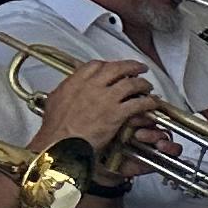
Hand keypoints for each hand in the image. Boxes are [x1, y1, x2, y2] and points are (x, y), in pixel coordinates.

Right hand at [27, 55, 151, 154]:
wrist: (59, 142)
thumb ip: (65, 90)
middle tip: (140, 69)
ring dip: (143, 84)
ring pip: (131, 84)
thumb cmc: (55, 128)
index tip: (115, 68)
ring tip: (148, 87)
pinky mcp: (116, 113)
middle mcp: (92, 86)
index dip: (109, 65)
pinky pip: (138, 103)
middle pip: (117, 69)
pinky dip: (148, 102)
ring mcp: (105, 99)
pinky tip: (152, 104)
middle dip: (132, 66)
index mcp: (75, 82)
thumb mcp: (54, 101)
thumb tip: (68, 88)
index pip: (95, 65)